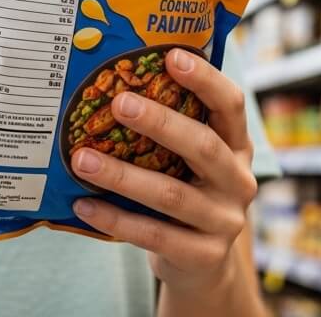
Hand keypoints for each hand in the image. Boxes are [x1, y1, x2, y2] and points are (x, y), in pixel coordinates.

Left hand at [69, 48, 256, 294]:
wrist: (201, 264)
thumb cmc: (185, 193)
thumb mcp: (189, 161)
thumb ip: (170, 131)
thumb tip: (112, 83)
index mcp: (238, 147)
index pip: (231, 105)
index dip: (205, 80)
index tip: (172, 56)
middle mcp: (238, 181)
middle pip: (203, 146)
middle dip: (159, 122)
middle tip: (118, 103)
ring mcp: (225, 221)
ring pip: (171, 194)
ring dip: (122, 176)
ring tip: (82, 159)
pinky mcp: (204, 256)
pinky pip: (154, 235)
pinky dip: (115, 218)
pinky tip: (83, 204)